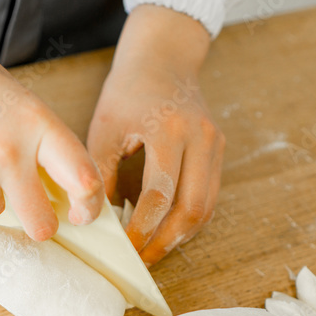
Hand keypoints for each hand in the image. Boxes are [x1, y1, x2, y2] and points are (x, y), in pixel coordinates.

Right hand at [0, 0, 103, 240]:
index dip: (89, 206)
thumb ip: (38, 139)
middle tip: (36, 212)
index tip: (84, 212)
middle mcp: (9, 152)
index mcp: (36, 122)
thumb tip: (59, 185)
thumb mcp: (14, 96)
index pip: (83, 179)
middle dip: (41, 223)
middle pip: (42, 223)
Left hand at [88, 5, 223, 264]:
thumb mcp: (104, 127)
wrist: (164, 57)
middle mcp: (199, 137)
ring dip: (181, 235)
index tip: (125, 247)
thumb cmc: (127, 91)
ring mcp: (214, 144)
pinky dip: (190, 218)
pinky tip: (168, 229)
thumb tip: (96, 218)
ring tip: (154, 250)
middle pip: (192, 208)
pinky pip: (210, 196)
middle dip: (166, 240)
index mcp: (168, 129)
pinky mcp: (219, 150)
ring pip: (206, 207)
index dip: (142, 227)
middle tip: (141, 258)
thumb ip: (100, 172)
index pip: (159, 194)